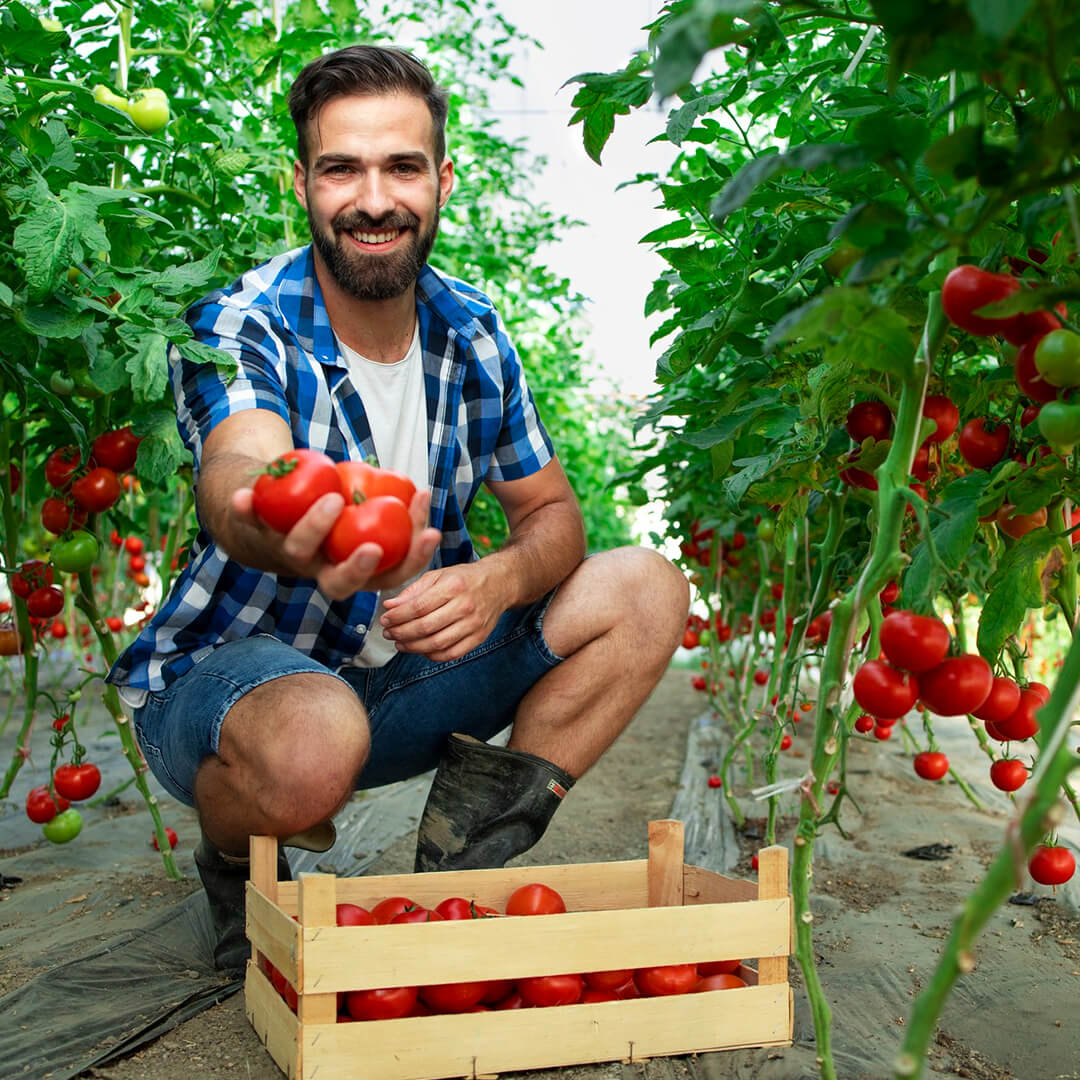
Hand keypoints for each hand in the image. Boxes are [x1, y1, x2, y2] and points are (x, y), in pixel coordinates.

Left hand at [231, 487, 440, 599]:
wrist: (273, 518)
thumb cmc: (332, 517)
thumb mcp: (365, 519)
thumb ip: (390, 512)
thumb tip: (421, 494)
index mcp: (353, 570)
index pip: (386, 577)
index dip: (410, 562)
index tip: (430, 535)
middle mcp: (320, 569)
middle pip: (337, 584)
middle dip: (356, 568)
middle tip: (373, 547)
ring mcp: (289, 554)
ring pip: (298, 552)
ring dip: (314, 528)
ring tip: (333, 499)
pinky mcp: (259, 533)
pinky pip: (250, 523)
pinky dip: (246, 509)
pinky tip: (244, 496)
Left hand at [379, 561, 508, 661]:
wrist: (499, 584)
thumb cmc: (464, 578)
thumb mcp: (439, 575)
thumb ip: (413, 591)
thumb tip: (389, 606)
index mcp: (453, 586)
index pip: (418, 607)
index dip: (397, 616)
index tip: (384, 619)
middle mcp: (465, 606)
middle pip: (425, 627)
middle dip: (401, 633)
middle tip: (388, 633)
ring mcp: (473, 624)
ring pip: (436, 644)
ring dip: (413, 647)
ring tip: (399, 643)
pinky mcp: (479, 638)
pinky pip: (451, 654)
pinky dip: (432, 655)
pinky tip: (420, 649)